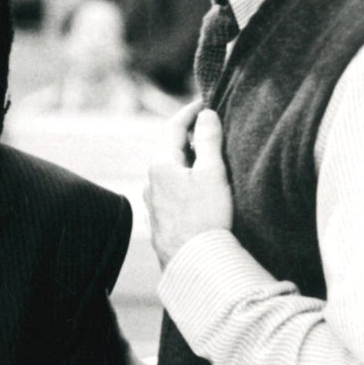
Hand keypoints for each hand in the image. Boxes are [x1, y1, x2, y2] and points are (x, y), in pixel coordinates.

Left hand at [146, 105, 233, 268]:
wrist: (193, 261)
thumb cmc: (205, 216)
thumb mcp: (212, 172)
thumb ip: (209, 140)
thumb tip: (205, 115)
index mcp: (161, 164)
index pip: (174, 128)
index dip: (190, 113)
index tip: (204, 102)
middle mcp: (151, 180)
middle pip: (171, 149)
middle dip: (189, 137)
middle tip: (210, 128)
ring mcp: (153, 201)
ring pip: (170, 171)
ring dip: (187, 160)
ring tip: (209, 158)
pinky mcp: (160, 218)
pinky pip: (171, 190)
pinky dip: (185, 180)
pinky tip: (199, 189)